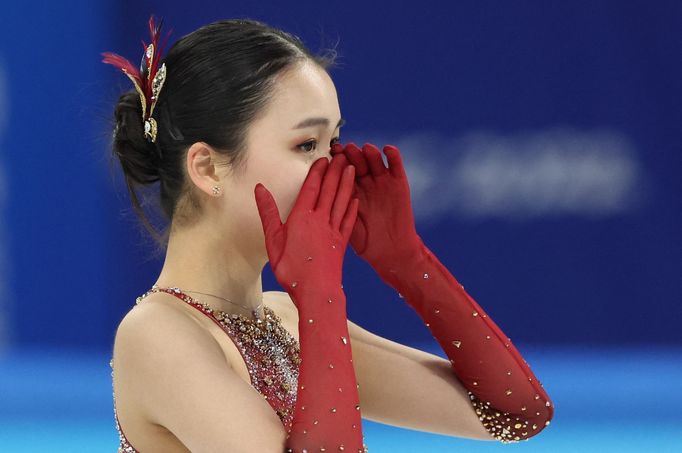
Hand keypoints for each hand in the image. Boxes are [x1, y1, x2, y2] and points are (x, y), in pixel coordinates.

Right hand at [254, 154, 358, 307]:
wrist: (317, 292)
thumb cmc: (291, 270)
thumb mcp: (273, 241)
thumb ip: (268, 213)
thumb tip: (260, 189)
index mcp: (302, 218)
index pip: (312, 188)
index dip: (318, 172)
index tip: (323, 158)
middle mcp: (321, 220)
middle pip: (330, 190)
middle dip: (336, 171)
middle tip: (342, 154)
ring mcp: (334, 230)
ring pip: (342, 200)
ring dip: (347, 183)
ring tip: (352, 168)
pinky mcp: (342, 242)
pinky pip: (349, 219)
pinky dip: (352, 207)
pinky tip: (356, 198)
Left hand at [331, 142, 422, 270]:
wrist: (391, 252)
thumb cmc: (366, 243)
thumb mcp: (346, 228)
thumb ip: (337, 213)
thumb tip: (318, 202)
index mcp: (349, 191)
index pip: (341, 172)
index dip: (336, 162)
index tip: (329, 154)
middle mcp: (365, 183)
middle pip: (356, 162)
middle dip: (350, 154)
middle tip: (345, 149)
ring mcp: (382, 182)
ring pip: (374, 161)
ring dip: (369, 153)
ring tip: (365, 149)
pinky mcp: (399, 183)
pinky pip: (395, 166)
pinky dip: (393, 156)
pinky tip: (387, 150)